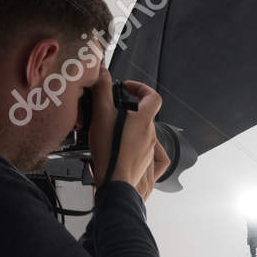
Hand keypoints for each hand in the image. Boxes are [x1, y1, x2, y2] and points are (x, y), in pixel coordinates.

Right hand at [89, 78, 162, 196]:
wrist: (114, 184)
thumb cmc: (110, 153)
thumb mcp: (101, 115)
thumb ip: (102, 91)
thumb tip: (102, 71)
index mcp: (144, 121)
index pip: (153, 97)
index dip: (142, 88)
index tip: (129, 88)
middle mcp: (151, 136)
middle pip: (146, 117)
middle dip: (131, 111)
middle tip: (114, 112)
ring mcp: (150, 153)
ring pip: (146, 136)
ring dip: (134, 130)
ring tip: (118, 132)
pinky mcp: (147, 168)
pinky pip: (155, 159)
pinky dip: (147, 151)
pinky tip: (137, 151)